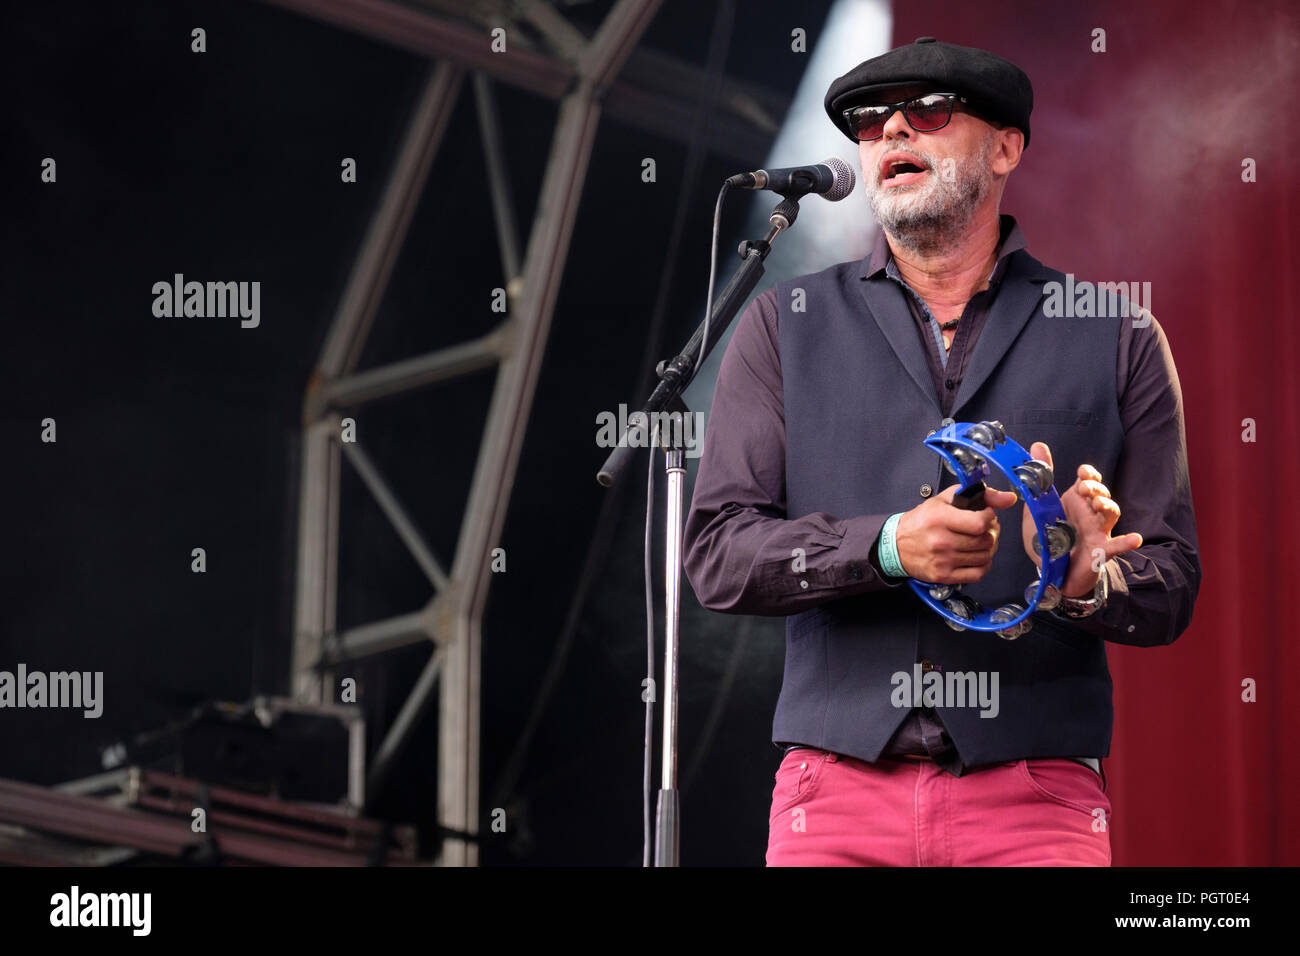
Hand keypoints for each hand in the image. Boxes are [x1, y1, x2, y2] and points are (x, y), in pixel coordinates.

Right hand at [895, 482, 1018, 583]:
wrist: (896, 545)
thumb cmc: (921, 522)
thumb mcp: (945, 499)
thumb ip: (979, 495)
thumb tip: (1009, 498)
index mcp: (940, 519)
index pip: (980, 523)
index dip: (990, 518)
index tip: (986, 516)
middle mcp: (941, 541)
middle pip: (985, 541)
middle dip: (991, 533)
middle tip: (985, 529)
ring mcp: (943, 561)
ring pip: (984, 557)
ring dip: (988, 548)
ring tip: (980, 541)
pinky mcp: (944, 576)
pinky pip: (978, 573)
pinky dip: (983, 564)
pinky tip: (976, 557)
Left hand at [1018, 442, 1143, 596]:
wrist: (1050, 572)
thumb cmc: (1046, 539)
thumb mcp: (1035, 509)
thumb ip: (1038, 480)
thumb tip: (1037, 445)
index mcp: (1073, 501)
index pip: (1088, 479)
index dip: (1089, 473)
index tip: (1083, 473)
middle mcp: (1088, 513)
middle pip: (1101, 492)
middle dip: (1095, 487)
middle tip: (1083, 490)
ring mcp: (1097, 530)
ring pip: (1112, 512)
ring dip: (1107, 505)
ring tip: (1097, 505)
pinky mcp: (1100, 551)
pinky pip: (1117, 546)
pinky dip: (1126, 542)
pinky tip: (1135, 539)